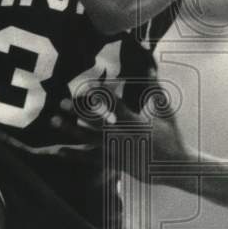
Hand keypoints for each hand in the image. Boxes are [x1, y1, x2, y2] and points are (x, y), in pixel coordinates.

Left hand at [50, 82, 188, 181]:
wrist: (174, 167)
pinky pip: (91, 159)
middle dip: (78, 113)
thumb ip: (154, 85)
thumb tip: (150, 61)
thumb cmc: (170, 134)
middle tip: (60, 102)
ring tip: (53, 120)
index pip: (116, 107)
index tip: (87, 88)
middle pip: (97, 124)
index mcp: (138, 124)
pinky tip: (58, 149)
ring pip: (89, 141)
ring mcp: (118, 152)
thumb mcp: (165, 109)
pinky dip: (74, 155)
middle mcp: (125, 138)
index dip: (102, 97)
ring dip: (70, 130)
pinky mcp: (114, 163)